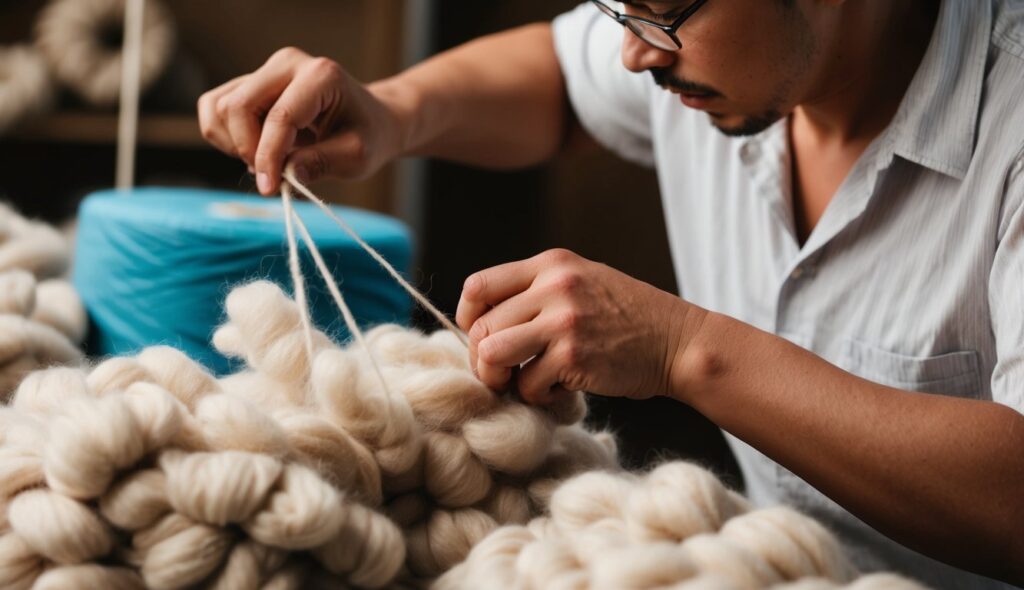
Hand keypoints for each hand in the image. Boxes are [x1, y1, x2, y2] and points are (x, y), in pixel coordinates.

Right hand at [197, 47, 409, 194]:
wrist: (370, 120)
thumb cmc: (367, 136)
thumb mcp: (358, 156)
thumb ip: (322, 163)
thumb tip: (286, 174)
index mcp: (320, 76)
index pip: (280, 116)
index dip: (268, 156)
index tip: (269, 189)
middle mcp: (287, 64)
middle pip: (238, 107)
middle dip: (248, 149)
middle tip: (273, 175)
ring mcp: (265, 71)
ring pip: (220, 107)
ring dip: (234, 143)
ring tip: (268, 160)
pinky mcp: (249, 83)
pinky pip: (214, 108)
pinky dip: (224, 135)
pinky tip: (253, 149)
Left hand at [456, 249, 705, 403]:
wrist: (677, 342)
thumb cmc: (627, 318)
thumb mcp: (582, 282)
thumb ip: (536, 292)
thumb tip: (482, 324)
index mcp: (551, 264)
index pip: (478, 286)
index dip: (467, 317)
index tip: (480, 337)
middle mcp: (553, 286)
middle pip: (482, 327)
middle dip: (483, 359)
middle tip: (502, 374)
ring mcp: (563, 321)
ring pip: (493, 355)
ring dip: (502, 379)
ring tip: (524, 384)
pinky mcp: (574, 357)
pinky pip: (528, 384)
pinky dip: (539, 396)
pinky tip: (561, 390)